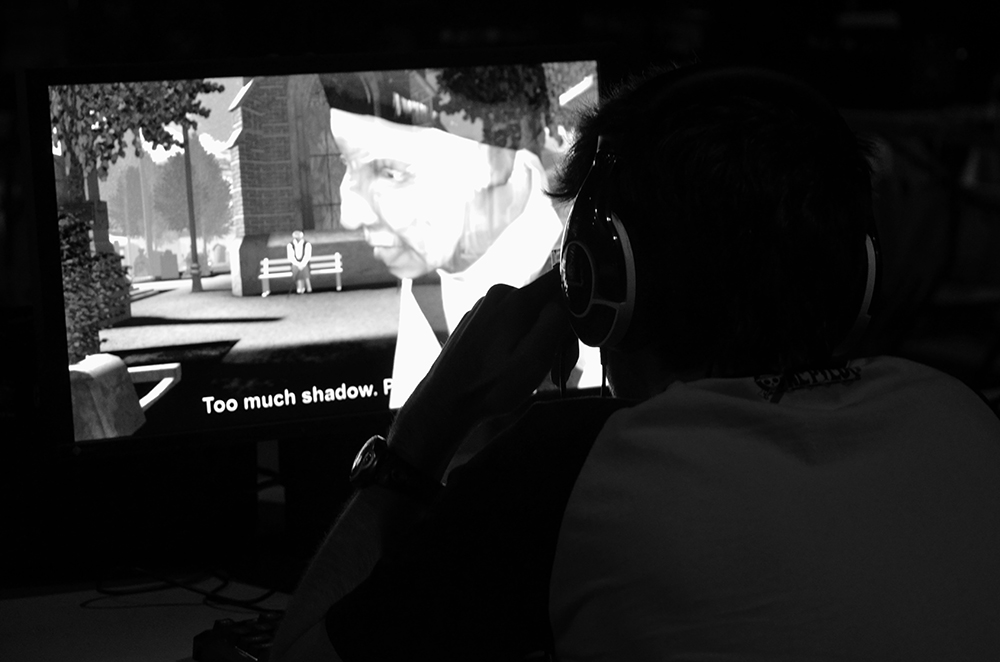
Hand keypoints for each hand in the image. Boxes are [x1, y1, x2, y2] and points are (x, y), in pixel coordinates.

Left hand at [390, 269, 575, 477]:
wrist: (445, 401)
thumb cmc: (489, 386)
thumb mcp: (534, 358)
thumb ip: (555, 322)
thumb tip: (565, 301)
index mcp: (516, 300)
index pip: (560, 279)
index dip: (577, 301)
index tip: (576, 330)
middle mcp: (499, 295)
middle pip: (545, 302)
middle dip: (557, 332)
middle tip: (556, 367)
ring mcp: (484, 307)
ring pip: (527, 315)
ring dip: (538, 340)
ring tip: (533, 372)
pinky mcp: (476, 321)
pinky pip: (509, 323)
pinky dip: (518, 341)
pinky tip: (512, 367)